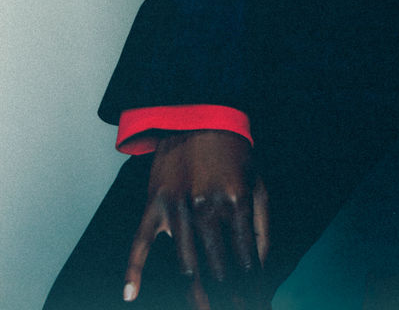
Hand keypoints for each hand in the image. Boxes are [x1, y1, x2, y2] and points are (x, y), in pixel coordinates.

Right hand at [123, 130, 269, 309]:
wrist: (200, 115)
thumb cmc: (234, 153)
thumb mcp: (257, 183)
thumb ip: (260, 227)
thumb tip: (260, 267)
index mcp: (236, 201)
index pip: (246, 261)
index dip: (252, 290)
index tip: (256, 305)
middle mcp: (206, 207)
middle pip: (219, 270)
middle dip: (230, 299)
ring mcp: (178, 207)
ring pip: (187, 266)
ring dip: (198, 297)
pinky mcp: (155, 204)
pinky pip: (140, 242)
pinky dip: (133, 270)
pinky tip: (132, 294)